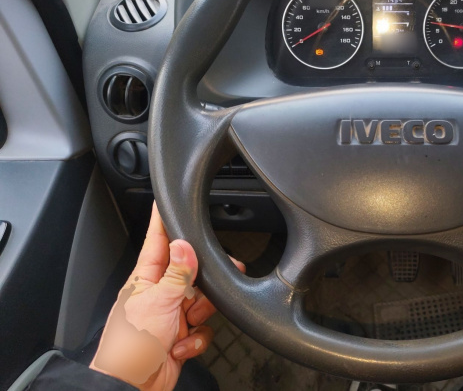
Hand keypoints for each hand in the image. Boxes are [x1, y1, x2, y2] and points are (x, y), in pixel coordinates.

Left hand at [90, 202, 244, 389]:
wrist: (130, 386)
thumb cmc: (130, 346)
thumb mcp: (158, 302)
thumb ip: (177, 273)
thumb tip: (185, 245)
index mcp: (145, 279)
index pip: (157, 241)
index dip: (164, 221)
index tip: (166, 201)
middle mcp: (158, 295)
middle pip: (189, 271)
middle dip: (204, 278)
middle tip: (221, 272)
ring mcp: (169, 317)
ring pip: (201, 301)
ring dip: (201, 314)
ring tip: (190, 322)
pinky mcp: (178, 338)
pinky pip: (201, 330)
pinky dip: (196, 339)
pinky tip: (182, 345)